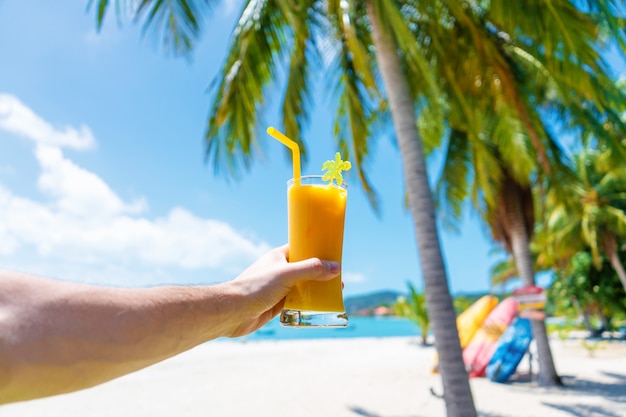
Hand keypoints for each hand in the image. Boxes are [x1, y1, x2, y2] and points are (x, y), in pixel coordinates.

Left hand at [225, 245, 339, 336]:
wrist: (233, 311)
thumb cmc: (256, 287)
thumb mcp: (287, 274)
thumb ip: (311, 270)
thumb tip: (335, 267)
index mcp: (279, 257)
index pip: (302, 248)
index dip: (317, 250)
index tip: (334, 254)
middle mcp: (279, 270)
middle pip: (305, 269)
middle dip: (321, 273)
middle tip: (338, 278)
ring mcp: (277, 288)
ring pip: (302, 286)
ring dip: (316, 290)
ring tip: (334, 293)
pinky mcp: (275, 304)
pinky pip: (296, 302)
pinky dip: (307, 304)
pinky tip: (319, 308)